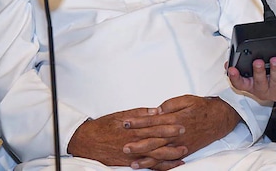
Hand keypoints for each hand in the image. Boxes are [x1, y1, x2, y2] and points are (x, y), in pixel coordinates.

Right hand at [67, 108, 186, 167]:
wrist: (88, 141)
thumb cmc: (104, 126)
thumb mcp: (121, 115)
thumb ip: (140, 113)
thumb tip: (156, 110)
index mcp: (134, 128)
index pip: (155, 127)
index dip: (170, 126)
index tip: (182, 123)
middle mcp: (135, 142)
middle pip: (158, 141)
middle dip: (173, 140)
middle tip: (187, 137)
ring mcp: (133, 154)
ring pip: (155, 156)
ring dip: (170, 155)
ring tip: (183, 153)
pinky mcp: (130, 163)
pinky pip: (148, 166)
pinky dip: (160, 167)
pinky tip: (171, 166)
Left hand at [123, 95, 240, 168]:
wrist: (219, 119)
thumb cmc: (202, 108)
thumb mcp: (186, 99)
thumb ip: (169, 105)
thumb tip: (155, 111)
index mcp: (176, 119)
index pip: (153, 121)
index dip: (138, 122)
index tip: (126, 123)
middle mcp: (177, 134)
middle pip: (154, 139)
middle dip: (137, 142)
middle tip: (123, 144)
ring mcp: (180, 144)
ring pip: (160, 153)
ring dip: (145, 157)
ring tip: (131, 160)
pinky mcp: (184, 151)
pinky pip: (169, 160)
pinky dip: (158, 164)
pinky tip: (148, 166)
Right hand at [228, 57, 275, 101]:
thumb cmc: (273, 75)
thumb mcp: (256, 73)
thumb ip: (243, 68)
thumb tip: (229, 63)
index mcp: (252, 86)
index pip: (240, 84)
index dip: (235, 78)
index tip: (232, 69)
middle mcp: (264, 90)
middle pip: (259, 83)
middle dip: (258, 72)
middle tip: (257, 62)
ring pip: (275, 81)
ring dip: (275, 70)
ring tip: (275, 60)